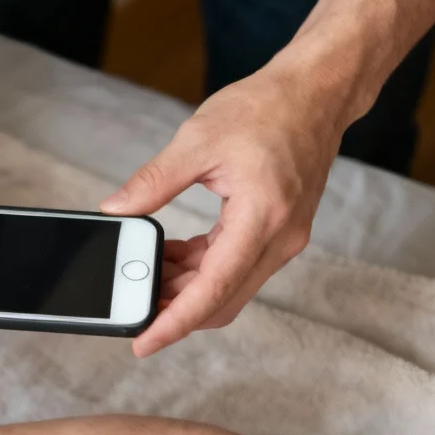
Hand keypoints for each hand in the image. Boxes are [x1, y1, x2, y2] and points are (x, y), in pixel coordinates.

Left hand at [101, 61, 346, 356]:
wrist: (318, 91)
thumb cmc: (267, 107)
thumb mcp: (198, 139)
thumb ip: (153, 182)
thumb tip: (116, 212)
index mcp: (263, 218)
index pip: (213, 290)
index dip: (175, 322)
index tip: (144, 342)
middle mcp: (280, 240)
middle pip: (221, 302)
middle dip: (176, 312)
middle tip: (134, 308)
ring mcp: (283, 241)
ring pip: (228, 289)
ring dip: (187, 290)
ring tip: (146, 277)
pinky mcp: (277, 235)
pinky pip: (235, 269)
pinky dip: (202, 271)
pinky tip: (171, 257)